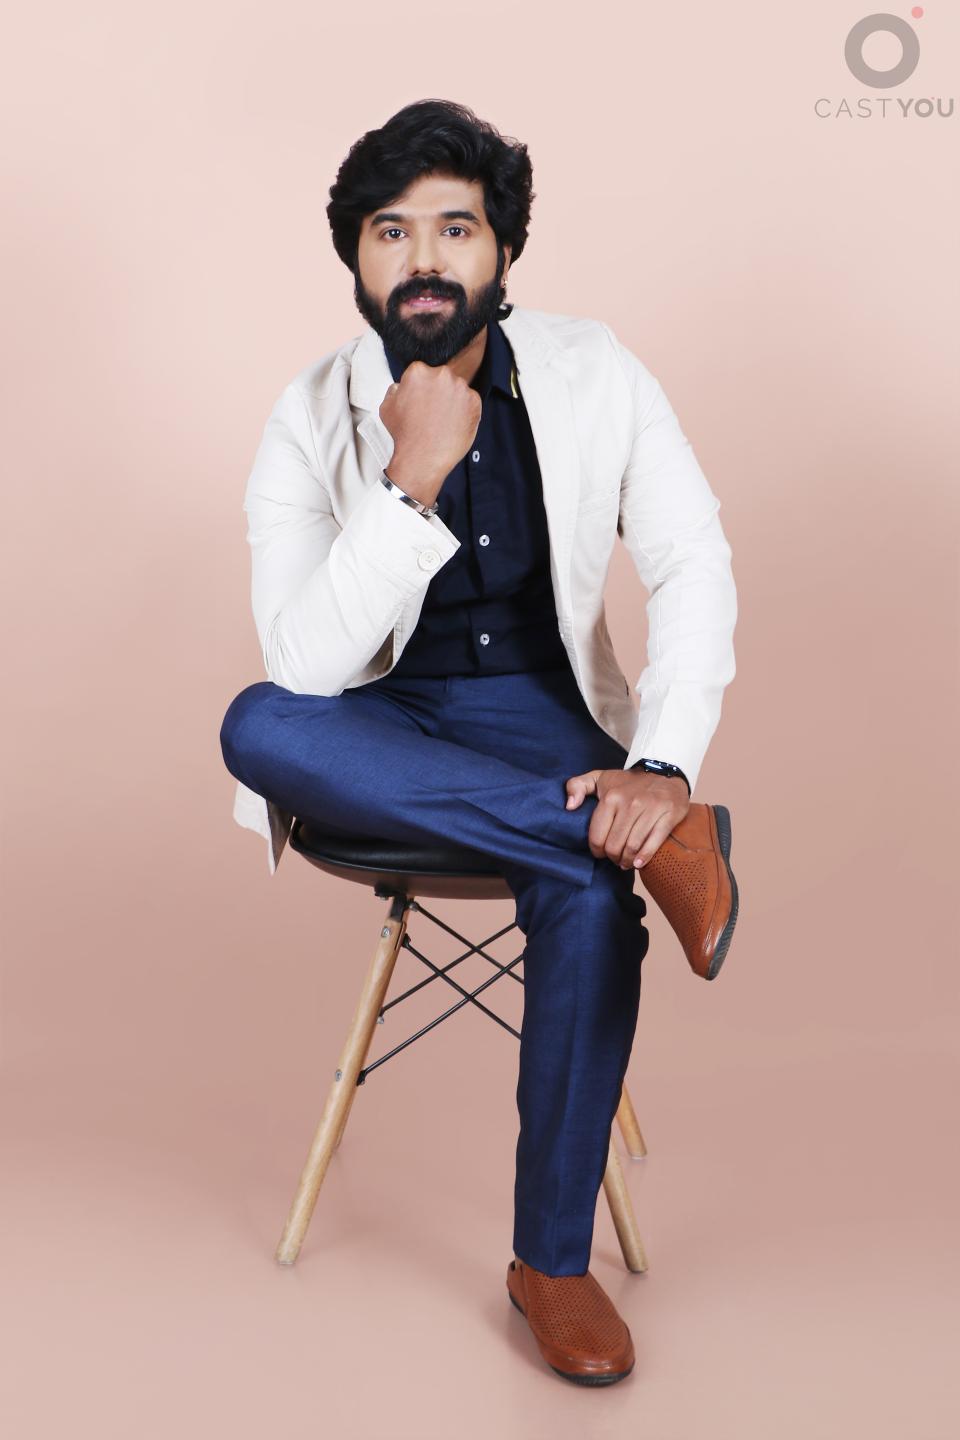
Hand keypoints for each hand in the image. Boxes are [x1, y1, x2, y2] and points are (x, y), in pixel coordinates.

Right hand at [379, 361, 481, 507]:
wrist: (423, 458)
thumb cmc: (404, 435)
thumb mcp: (386, 407)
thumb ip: (395, 390)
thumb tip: (401, 387)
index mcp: (418, 371)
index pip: (422, 373)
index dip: (421, 389)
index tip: (421, 402)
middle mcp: (441, 374)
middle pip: (441, 378)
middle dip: (438, 392)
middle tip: (432, 413)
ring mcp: (460, 387)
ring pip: (457, 389)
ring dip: (452, 401)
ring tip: (443, 421)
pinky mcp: (475, 401)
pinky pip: (471, 402)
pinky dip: (465, 411)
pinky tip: (453, 425)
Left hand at [564, 768, 690, 869]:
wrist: (664, 771)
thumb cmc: (628, 782)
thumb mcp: (599, 778)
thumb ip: (577, 786)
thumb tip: (569, 806)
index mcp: (611, 798)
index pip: (597, 836)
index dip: (596, 850)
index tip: (600, 852)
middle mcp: (630, 804)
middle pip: (615, 845)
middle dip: (612, 857)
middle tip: (614, 858)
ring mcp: (650, 810)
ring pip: (633, 847)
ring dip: (627, 861)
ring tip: (625, 862)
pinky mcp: (668, 816)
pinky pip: (654, 843)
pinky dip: (644, 857)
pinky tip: (638, 863)